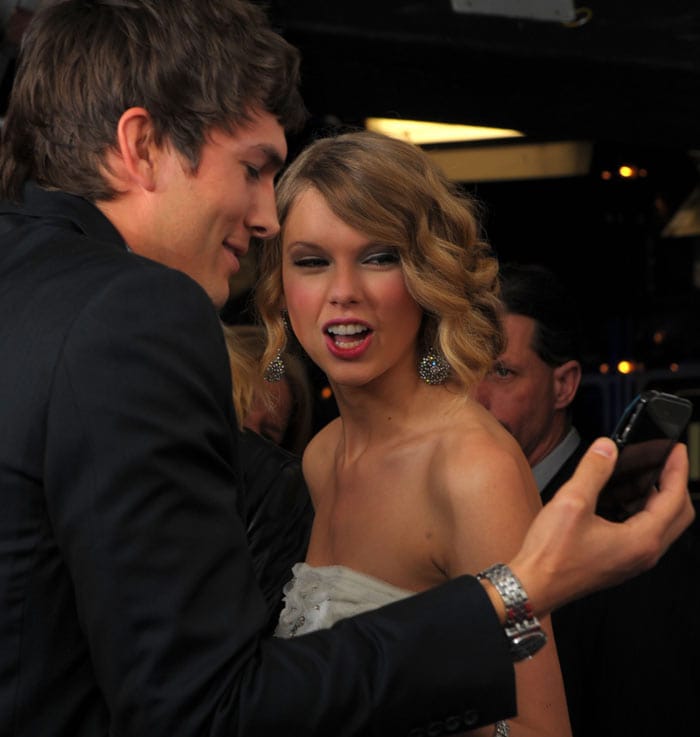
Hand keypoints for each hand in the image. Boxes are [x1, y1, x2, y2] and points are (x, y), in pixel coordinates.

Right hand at [508, 438, 692, 617]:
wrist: (534, 585)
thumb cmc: (552, 556)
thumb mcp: (572, 502)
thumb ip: (593, 470)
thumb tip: (607, 448)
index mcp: (642, 540)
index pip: (674, 498)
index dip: (677, 469)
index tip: (676, 449)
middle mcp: (644, 553)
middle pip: (677, 513)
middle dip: (671, 482)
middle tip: (662, 460)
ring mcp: (632, 559)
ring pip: (659, 522)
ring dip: (652, 495)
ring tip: (633, 473)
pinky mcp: (618, 559)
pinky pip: (641, 530)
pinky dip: (636, 508)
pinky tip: (614, 496)